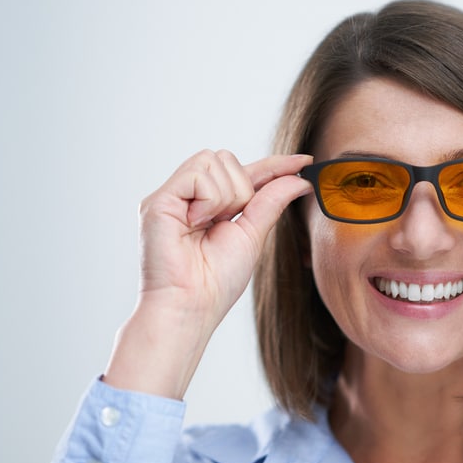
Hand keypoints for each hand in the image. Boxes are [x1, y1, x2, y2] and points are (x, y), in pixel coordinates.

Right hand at [104, 150, 311, 397]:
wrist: (192, 304)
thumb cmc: (217, 281)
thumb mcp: (254, 234)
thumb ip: (271, 201)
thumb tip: (299, 177)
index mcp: (211, 205)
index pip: (245, 173)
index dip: (274, 164)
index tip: (305, 159)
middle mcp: (189, 196)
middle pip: (227, 158)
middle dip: (241, 190)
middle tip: (226, 223)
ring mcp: (173, 196)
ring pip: (214, 160)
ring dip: (224, 197)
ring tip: (207, 227)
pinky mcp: (157, 200)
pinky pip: (198, 174)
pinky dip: (208, 200)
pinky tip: (195, 224)